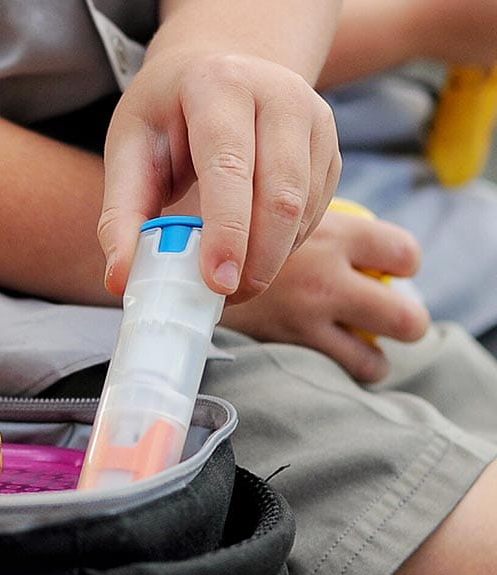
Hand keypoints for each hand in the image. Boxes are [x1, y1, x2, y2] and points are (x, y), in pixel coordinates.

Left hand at [101, 49, 341, 303]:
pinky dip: (285, 243)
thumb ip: (120, 214)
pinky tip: (254, 252)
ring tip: (232, 283)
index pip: (229, 166)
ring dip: (271, 257)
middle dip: (256, 257)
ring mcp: (315, 117)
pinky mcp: (331, 145)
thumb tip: (120, 280)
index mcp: (217, 84)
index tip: (217, 282)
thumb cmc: (165, 114)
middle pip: (280, 193)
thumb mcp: (129, 147)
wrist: (216, 68)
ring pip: (305, 207)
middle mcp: (278, 93)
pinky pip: (317, 210)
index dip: (227, 230)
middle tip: (225, 297)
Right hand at [220, 208, 428, 382]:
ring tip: (355, 347)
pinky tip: (324, 357)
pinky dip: (340, 369)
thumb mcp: (265, 204)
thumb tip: (317, 217)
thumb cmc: (216, 223)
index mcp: (333, 233)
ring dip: (372, 356)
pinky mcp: (288, 346)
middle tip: (382, 316)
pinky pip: (337, 371)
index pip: (402, 253)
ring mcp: (310, 319)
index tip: (385, 267)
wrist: (170, 259)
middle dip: (402, 320)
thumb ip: (297, 214)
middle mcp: (329, 279)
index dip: (401, 263)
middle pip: (405, 316)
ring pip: (376, 359)